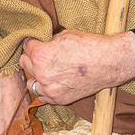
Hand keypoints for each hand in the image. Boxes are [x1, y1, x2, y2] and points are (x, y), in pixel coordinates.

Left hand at [20, 30, 134, 103]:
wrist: (110, 62)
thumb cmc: (90, 46)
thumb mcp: (65, 34)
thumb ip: (49, 40)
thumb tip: (42, 41)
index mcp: (41, 55)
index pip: (26, 46)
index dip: (33, 41)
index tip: (39, 41)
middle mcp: (42, 74)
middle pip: (25, 63)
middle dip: (32, 57)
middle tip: (43, 54)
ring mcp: (51, 89)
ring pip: (31, 83)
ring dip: (36, 75)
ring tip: (47, 70)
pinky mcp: (60, 99)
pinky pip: (42, 96)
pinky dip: (45, 90)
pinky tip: (53, 82)